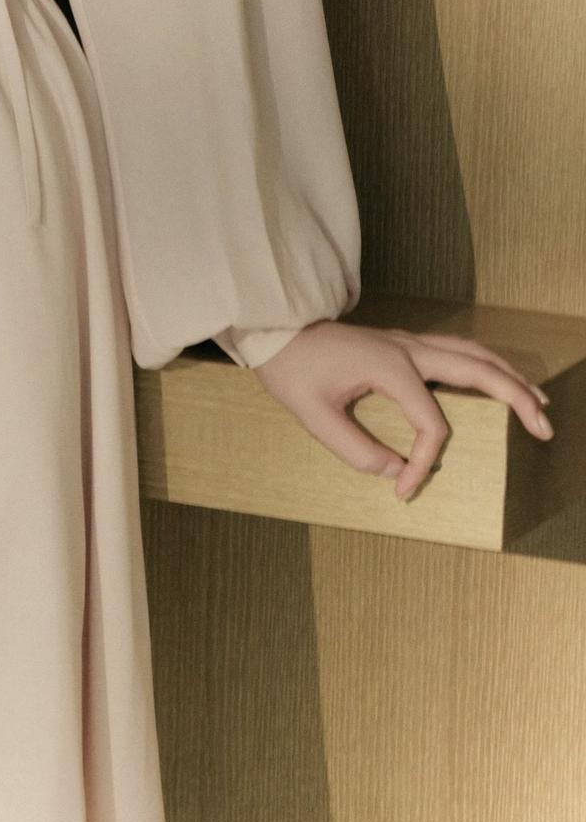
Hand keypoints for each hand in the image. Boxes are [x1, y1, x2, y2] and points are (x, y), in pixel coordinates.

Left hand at [249, 320, 554, 500]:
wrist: (276, 330)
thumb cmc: (293, 371)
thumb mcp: (314, 417)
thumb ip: (355, 449)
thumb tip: (393, 472)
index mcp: (389, 366)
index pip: (431, 423)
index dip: (425, 463)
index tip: (402, 491)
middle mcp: (408, 348)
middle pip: (477, 369)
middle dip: (515, 399)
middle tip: (543, 430)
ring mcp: (409, 342)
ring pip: (474, 354)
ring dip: (509, 378)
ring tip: (538, 405)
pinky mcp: (405, 345)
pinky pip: (458, 352)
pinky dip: (487, 366)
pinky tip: (500, 383)